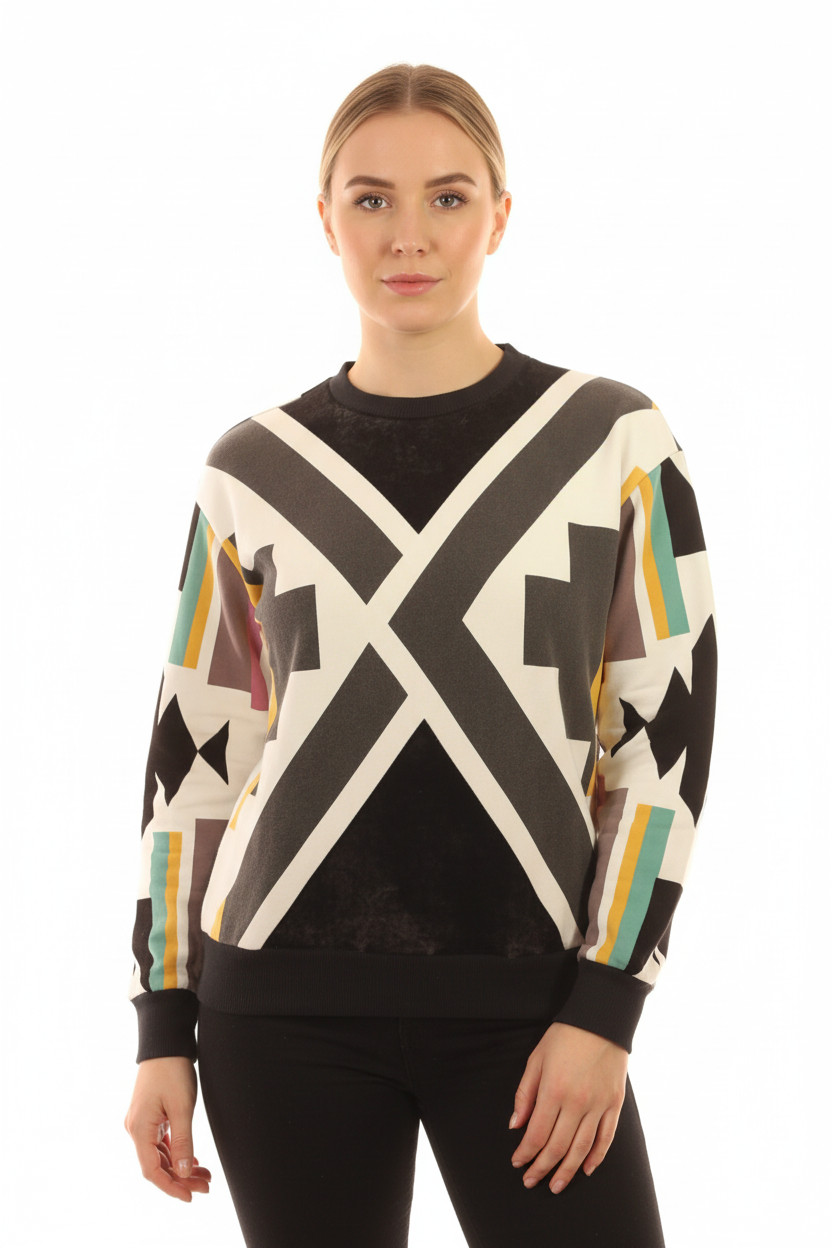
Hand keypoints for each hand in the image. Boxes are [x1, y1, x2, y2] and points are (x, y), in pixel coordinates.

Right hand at [124, 1056, 211, 1201]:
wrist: (165, 1043)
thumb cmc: (173, 1070)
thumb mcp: (182, 1107)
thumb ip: (182, 1141)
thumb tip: (182, 1173)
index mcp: (139, 1129)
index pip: (152, 1171)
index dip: (171, 1187)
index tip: (191, 1196)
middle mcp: (136, 1129)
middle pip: (158, 1165)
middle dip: (181, 1178)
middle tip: (207, 1185)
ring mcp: (142, 1123)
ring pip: (161, 1154)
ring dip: (181, 1166)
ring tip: (205, 1174)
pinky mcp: (149, 1116)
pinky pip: (161, 1142)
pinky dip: (176, 1152)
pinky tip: (192, 1158)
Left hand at [508, 1021, 627, 1193]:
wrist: (601, 1019)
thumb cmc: (564, 1036)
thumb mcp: (536, 1059)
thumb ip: (525, 1093)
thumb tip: (516, 1125)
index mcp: (553, 1090)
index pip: (537, 1134)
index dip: (526, 1153)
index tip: (517, 1163)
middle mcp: (577, 1102)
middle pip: (557, 1146)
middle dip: (542, 1167)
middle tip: (531, 1181)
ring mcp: (599, 1105)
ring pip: (581, 1148)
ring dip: (567, 1171)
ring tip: (556, 1185)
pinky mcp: (614, 1104)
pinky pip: (606, 1138)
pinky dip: (596, 1157)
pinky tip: (585, 1169)